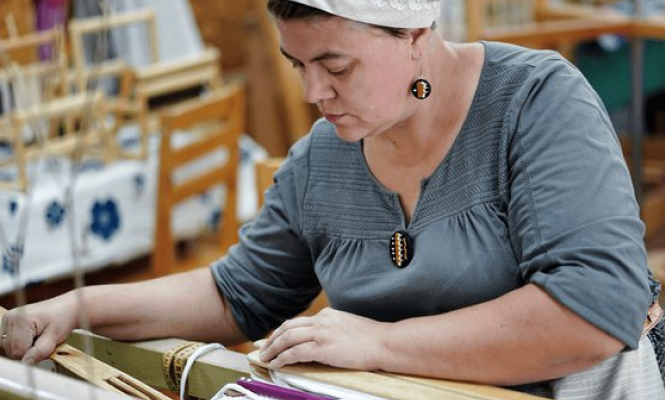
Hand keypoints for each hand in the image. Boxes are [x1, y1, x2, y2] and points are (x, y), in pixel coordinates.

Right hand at [1, 293, 77, 364]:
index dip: (33, 354)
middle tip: (43, 341)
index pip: (18, 352)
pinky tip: (30, 337)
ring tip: (38, 338)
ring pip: (9, 348)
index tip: (45, 345)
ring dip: (24, 348)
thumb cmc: (62, 318)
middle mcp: (11, 318)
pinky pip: (9, 343)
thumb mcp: (55, 337)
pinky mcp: (7, 324)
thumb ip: (40, 351)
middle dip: (28, 351)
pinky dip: (20, 344)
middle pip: (12, 351)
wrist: (65, 309)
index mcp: (21, 319)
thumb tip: (26, 363)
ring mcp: (7, 320)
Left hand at [259, 308, 386, 369]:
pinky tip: (277, 364)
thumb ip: (333, 329)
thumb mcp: (349, 326)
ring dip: (273, 349)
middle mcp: (322, 320)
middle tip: (263, 348)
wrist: (384, 342)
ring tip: (265, 358)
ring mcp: (321, 333)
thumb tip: (324, 339)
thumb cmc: (372, 338)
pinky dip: (283, 358)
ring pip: (288, 338)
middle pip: (288, 327)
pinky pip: (295, 352)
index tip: (275, 338)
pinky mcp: (323, 347)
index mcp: (327, 315)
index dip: (283, 330)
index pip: (299, 321)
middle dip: (273, 339)